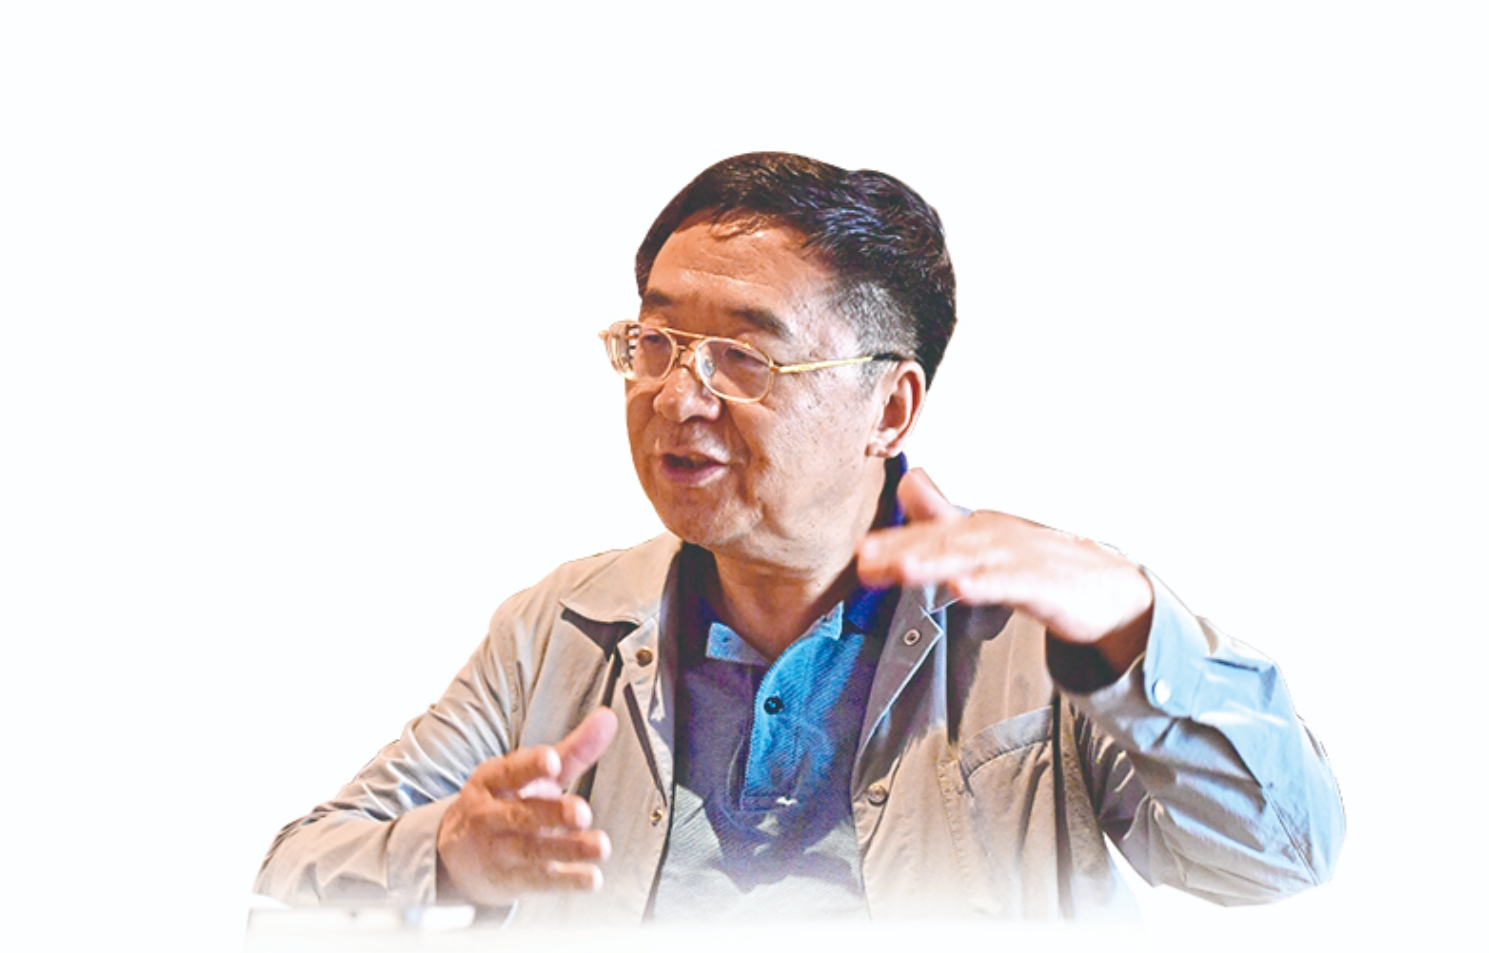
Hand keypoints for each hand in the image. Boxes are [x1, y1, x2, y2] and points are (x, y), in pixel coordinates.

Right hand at [436, 708, 618, 905]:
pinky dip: (566, 880)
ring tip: (601, 846)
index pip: (511, 771)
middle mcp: (492, 815)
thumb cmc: (504, 802)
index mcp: (494, 781)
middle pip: (522, 814)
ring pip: (532, 850)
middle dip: (553, 812)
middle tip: (582, 812)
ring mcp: (500, 850)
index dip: (531, 765)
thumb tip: (609, 717)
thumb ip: (573, 749)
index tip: (553, 761)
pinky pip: (538, 881)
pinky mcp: (510, 880)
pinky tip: (591, 877)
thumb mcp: (531, 774)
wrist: (455, 856)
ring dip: (568, 849)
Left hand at [856, 469, 1153, 671]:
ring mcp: (1021, 558)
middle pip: (944, 542)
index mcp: (979, 530)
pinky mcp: (1045, 584)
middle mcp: (996, 537)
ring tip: (903, 569)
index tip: (859, 554)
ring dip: (937, 562)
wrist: (1107, 589)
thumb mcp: (986, 540)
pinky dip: (988, 584)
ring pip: (973, 558)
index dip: (894, 544)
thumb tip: (908, 485)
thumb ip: (943, 518)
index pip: (930, 535)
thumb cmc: (1041, 564)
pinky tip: (964, 588)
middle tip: (868, 557)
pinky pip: (1013, 583)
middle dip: (904, 549)